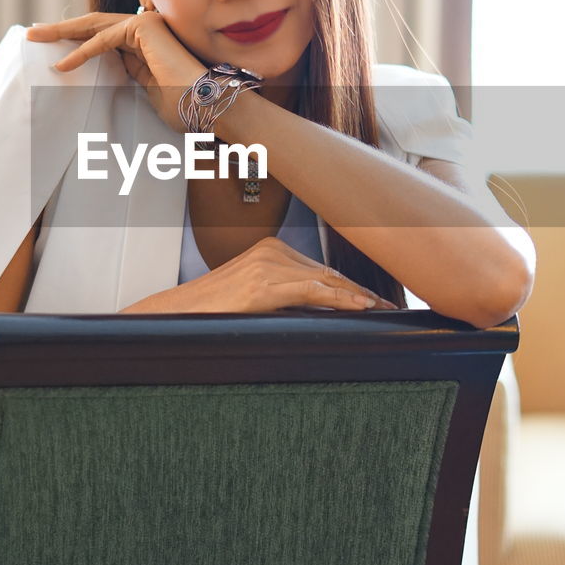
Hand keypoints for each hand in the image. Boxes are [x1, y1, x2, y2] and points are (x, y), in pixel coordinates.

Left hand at [26, 10, 205, 131]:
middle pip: (94, 25)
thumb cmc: (182, 106)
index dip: (74, 39)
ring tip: (36, 38)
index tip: (50, 46)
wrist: (206, 106)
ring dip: (62, 32)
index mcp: (145, 42)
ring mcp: (146, 24)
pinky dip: (82, 51)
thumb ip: (128, 74)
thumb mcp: (146, 89)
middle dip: (61, 29)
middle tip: (33, 34)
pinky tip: (62, 64)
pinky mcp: (145, 28)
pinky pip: (104, 39)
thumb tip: (104, 72)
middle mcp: (146, 28)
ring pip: (94, 25)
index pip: (102, 36)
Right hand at [123, 236, 397, 313]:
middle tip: (387, 306)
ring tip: (380, 310)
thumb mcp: (255, 298)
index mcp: (269, 250)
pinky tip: (358, 307)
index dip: (350, 284)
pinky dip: (338, 299)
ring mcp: (267, 265)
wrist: (177, 314)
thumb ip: (284, 296)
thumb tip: (318, 311)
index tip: (374, 299)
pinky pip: (311, 291)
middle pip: (327, 272)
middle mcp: (271, 250)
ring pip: (324, 280)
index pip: (320, 268)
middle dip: (359, 291)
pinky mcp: (263, 284)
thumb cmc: (213, 310)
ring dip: (356, 296)